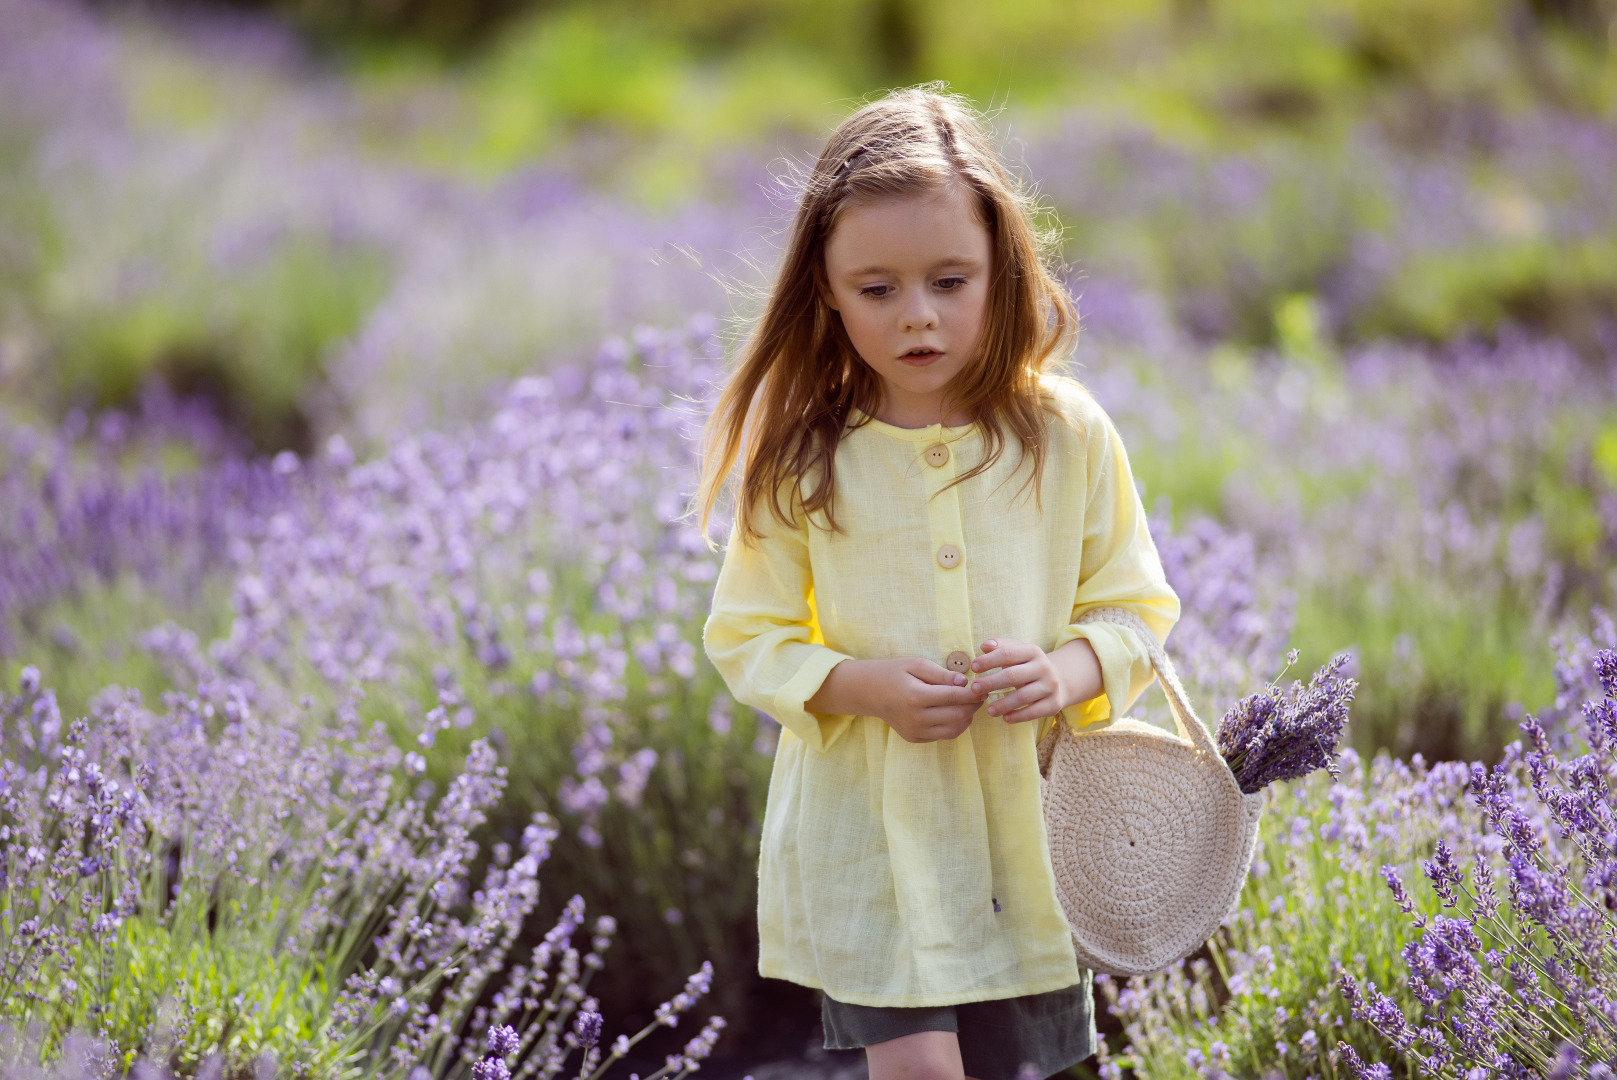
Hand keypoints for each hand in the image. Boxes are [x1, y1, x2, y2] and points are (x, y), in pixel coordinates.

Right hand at [806, 657, 981, 742]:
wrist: (869, 692)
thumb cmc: (894, 673)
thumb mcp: (916, 665)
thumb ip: (942, 674)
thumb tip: (965, 682)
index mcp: (916, 697)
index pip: (955, 697)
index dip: (973, 693)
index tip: (983, 686)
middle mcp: (916, 718)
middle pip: (958, 715)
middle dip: (973, 705)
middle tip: (980, 695)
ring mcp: (915, 731)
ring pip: (954, 730)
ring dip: (967, 718)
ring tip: (969, 704)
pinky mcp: (914, 738)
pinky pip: (942, 735)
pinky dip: (954, 725)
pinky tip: (954, 712)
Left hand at [969, 637, 1102, 724]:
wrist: (1060, 680)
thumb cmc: (1029, 665)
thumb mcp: (1018, 652)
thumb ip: (1000, 647)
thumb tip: (984, 646)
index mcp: (1033, 651)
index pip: (1007, 654)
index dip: (989, 660)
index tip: (973, 667)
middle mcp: (1044, 667)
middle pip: (1013, 675)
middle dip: (991, 682)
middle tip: (974, 689)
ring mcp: (1050, 686)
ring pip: (1023, 696)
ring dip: (1003, 704)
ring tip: (988, 710)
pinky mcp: (1054, 704)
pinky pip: (1034, 712)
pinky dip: (1018, 716)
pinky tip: (1005, 718)